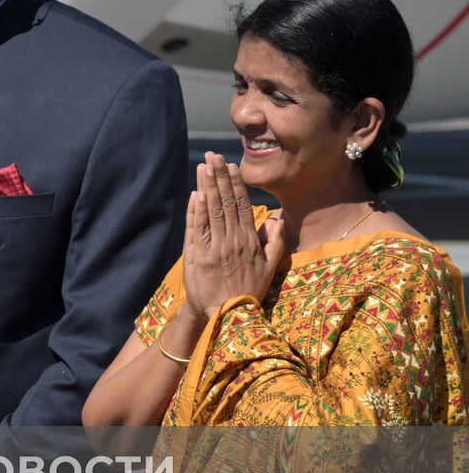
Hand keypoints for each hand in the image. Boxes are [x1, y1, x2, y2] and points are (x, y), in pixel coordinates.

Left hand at [182, 152, 284, 318]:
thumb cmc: (249, 291)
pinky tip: (195, 194)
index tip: (231, 166)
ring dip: (207, 187)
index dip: (236, 184)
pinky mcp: (198, 257)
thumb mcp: (270, 269)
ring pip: (211, 211)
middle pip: (225, 203)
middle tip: (213, 156)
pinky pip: (197, 229)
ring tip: (203, 167)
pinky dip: (196, 211)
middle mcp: (232, 241)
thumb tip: (276, 220)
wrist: (227, 316)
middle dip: (219, 177)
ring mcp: (214, 248)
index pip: (242, 206)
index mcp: (249, 241)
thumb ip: (274, 243)